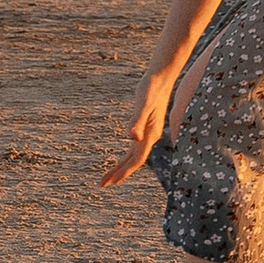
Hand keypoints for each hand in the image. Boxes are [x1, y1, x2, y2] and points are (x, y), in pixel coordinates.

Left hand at [102, 70, 177, 189]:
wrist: (161, 78)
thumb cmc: (151, 88)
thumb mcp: (142, 103)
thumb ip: (137, 121)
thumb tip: (132, 138)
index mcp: (150, 135)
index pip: (137, 160)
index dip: (124, 171)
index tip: (111, 182)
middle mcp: (150, 137)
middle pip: (134, 161)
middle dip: (119, 173)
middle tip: (102, 184)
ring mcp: (149, 134)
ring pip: (133, 156)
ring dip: (121, 167)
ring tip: (108, 177)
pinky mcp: (146, 128)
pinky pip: (135, 148)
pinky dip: (126, 157)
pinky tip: (121, 161)